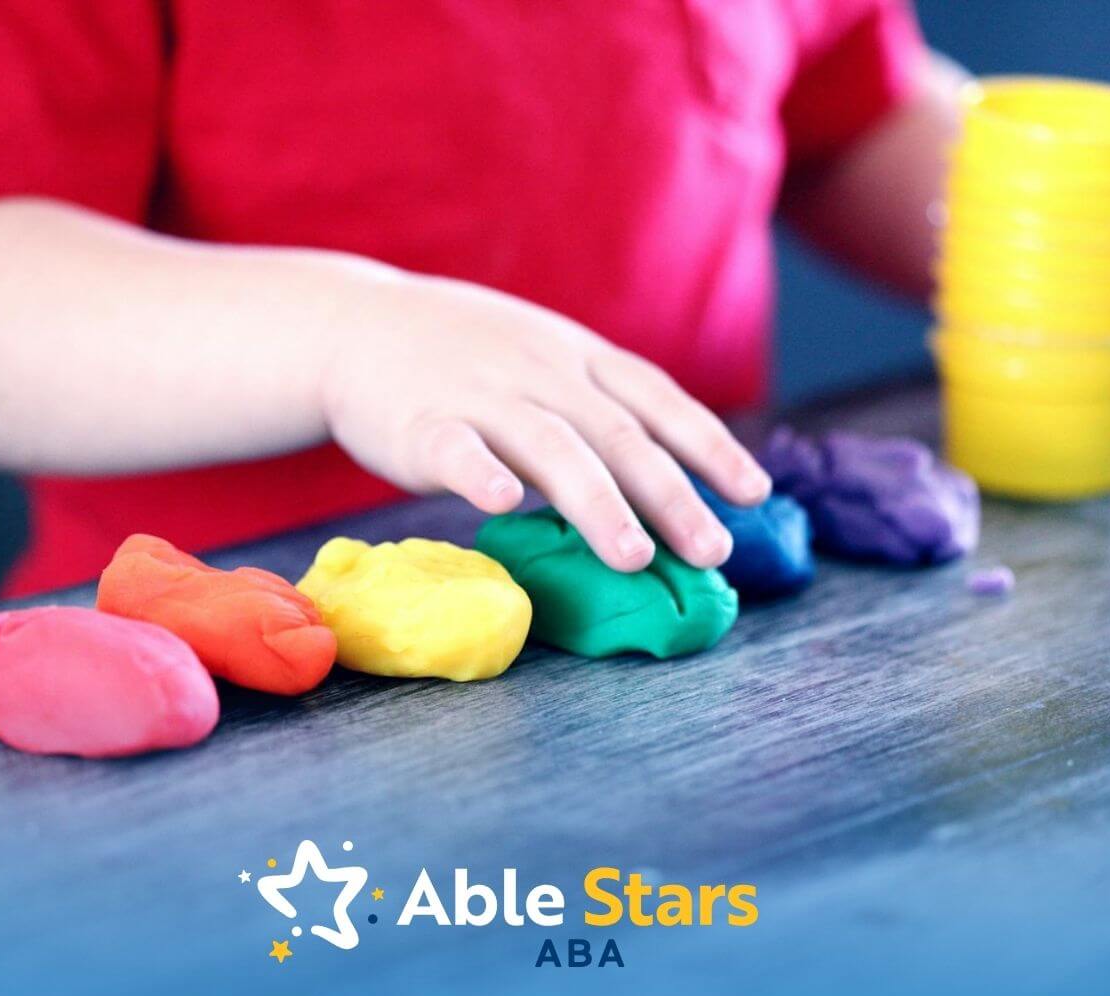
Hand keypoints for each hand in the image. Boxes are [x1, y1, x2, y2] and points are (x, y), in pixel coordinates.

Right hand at [319, 271, 770, 571]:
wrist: (354, 324)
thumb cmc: (460, 355)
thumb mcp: (540, 356)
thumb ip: (593, 405)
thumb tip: (662, 475)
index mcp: (575, 357)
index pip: (657, 399)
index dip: (710, 445)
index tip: (755, 493)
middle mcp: (540, 371)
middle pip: (618, 434)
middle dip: (671, 494)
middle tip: (712, 551)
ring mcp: (481, 393)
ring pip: (550, 446)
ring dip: (597, 502)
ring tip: (634, 557)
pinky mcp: (420, 421)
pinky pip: (455, 447)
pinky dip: (481, 474)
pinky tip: (505, 504)